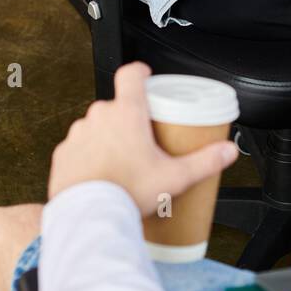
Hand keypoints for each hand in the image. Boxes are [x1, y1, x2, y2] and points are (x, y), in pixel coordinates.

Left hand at [48, 61, 237, 211]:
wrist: (90, 218)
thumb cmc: (128, 194)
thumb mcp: (174, 177)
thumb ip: (205, 162)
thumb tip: (227, 152)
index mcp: (127, 113)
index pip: (131, 74)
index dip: (140, 72)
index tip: (146, 77)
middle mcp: (100, 117)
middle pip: (117, 105)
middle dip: (129, 118)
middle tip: (142, 138)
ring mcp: (79, 134)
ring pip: (97, 125)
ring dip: (107, 136)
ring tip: (120, 160)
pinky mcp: (64, 153)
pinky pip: (79, 146)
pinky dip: (88, 155)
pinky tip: (100, 172)